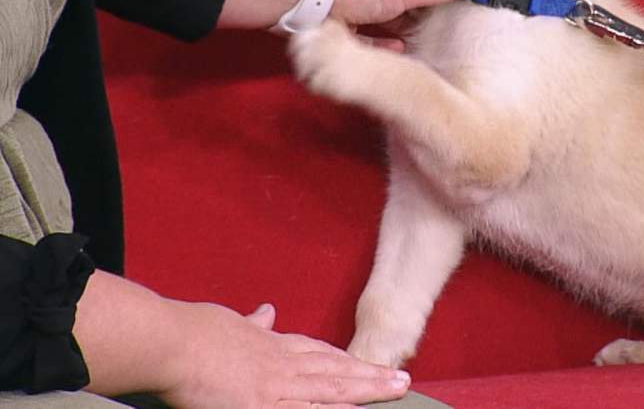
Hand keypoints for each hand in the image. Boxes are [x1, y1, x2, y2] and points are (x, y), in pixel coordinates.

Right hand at [162, 302, 410, 408]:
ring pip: (333, 390)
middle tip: (402, 379)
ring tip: (396, 391)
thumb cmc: (193, 330)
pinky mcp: (264, 406)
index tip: (366, 362)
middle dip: (371, 376)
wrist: (174, 341)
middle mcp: (283, 363)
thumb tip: (267, 310)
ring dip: (367, 391)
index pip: (318, 352)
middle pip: (337, 370)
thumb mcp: (230, 320)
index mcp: (272, 343)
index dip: (345, 360)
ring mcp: (277, 386)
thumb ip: (253, 322)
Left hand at [331, 0, 467, 48]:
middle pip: (397, 2)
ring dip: (398, 32)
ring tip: (420, 47)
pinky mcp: (338, 26)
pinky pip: (363, 38)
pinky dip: (379, 45)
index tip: (449, 10)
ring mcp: (352, 4)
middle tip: (438, 34)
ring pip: (380, 21)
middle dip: (415, 16)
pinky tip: (397, 51)